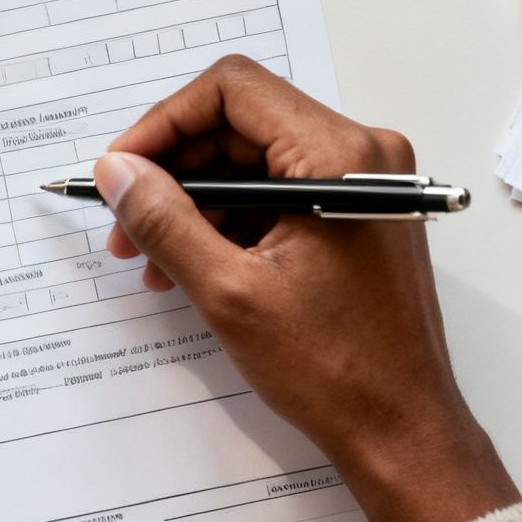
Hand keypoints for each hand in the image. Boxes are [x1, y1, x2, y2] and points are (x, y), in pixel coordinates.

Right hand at [97, 56, 518, 521]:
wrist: (402, 430)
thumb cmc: (338, 369)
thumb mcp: (228, 291)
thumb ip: (165, 220)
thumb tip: (119, 172)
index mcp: (339, 157)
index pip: (233, 91)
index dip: (165, 123)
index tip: (124, 167)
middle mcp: (361, 155)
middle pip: (240, 124)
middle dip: (174, 171)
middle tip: (125, 220)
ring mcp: (362, 184)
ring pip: (255, 161)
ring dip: (196, 202)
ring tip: (153, 259)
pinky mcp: (355, 214)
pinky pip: (278, 193)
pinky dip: (230, 221)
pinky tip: (192, 265)